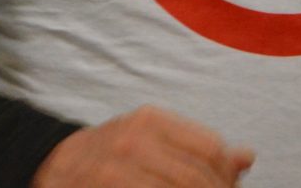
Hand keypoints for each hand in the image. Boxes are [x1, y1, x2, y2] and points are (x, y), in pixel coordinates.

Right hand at [33, 106, 253, 187]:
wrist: (53, 167)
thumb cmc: (111, 157)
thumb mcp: (151, 142)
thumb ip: (196, 149)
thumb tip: (246, 156)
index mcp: (152, 120)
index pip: (211, 150)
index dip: (225, 179)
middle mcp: (134, 138)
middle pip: (197, 178)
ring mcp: (115, 166)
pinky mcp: (102, 185)